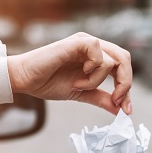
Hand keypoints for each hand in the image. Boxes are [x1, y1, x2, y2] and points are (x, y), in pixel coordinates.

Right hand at [7, 32, 132, 114]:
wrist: (25, 79)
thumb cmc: (47, 82)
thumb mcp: (81, 94)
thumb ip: (101, 98)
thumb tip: (120, 110)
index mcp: (94, 55)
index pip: (121, 67)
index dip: (126, 88)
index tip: (125, 110)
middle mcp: (92, 46)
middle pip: (124, 59)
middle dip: (125, 83)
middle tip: (116, 101)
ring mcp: (85, 42)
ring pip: (114, 60)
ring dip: (99, 81)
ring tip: (79, 87)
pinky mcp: (78, 42)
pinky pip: (100, 57)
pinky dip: (93, 74)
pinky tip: (77, 80)